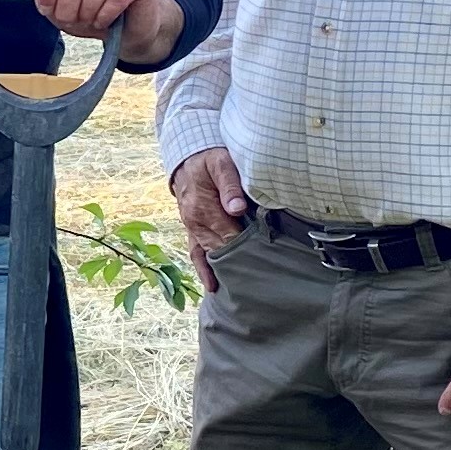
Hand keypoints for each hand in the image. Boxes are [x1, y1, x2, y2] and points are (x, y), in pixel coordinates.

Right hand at [169, 147, 249, 290]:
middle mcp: (194, 222)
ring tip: (237, 290)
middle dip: (236, 262)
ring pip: (206, 255)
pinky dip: (204, 270)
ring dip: (220, 271)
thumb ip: (229, 185)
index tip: (262, 257)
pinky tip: (213, 287)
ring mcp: (192, 229)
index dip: (244, 245)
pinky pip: (196, 254)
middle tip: (258, 278)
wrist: (188, 158)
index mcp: (202, 208)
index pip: (227, 233)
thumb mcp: (220, 163)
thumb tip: (236, 208)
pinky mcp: (192, 231)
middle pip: (218, 248)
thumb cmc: (208, 160)